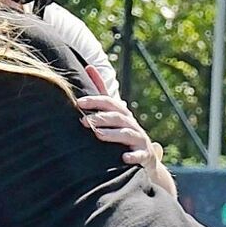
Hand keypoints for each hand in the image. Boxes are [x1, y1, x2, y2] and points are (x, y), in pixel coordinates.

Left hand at [78, 66, 177, 194]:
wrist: (147, 160)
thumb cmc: (125, 134)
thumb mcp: (114, 115)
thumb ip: (101, 95)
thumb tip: (89, 67)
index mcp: (123, 114)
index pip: (109, 102)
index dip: (95, 101)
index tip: (79, 102)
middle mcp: (132, 124)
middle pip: (117, 117)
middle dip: (101, 118)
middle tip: (83, 121)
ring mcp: (140, 139)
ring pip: (127, 134)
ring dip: (113, 134)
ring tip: (98, 135)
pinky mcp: (145, 156)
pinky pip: (140, 155)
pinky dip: (134, 156)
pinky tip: (124, 158)